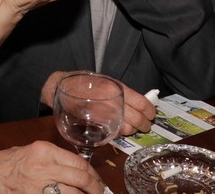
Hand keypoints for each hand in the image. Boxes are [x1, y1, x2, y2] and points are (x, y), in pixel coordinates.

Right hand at [0, 140, 105, 193]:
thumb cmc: (6, 163)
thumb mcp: (32, 152)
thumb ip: (54, 159)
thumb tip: (76, 172)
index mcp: (45, 151)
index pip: (79, 163)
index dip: (93, 176)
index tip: (98, 182)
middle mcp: (44, 167)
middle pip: (81, 179)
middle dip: (95, 189)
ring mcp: (39, 185)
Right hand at [40, 73, 155, 135]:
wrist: (63, 87)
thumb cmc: (85, 82)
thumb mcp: (107, 81)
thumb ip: (122, 92)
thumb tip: (140, 103)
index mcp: (118, 89)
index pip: (143, 104)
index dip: (150, 112)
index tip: (151, 115)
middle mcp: (114, 102)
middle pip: (138, 119)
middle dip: (144, 125)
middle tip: (145, 126)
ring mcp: (105, 115)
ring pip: (128, 129)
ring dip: (132, 130)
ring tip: (132, 128)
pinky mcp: (96, 125)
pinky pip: (114, 133)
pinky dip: (120, 133)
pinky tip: (119, 128)